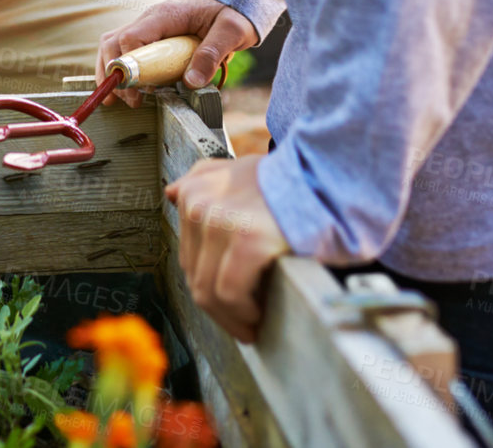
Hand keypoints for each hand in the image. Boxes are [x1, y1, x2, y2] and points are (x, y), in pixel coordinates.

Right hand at [97, 0, 258, 105]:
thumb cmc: (231, 10)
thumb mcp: (231, 30)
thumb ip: (213, 53)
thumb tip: (192, 82)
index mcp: (166, 14)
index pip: (132, 37)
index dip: (131, 66)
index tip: (143, 90)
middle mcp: (150, 19)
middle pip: (114, 43)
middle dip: (114, 74)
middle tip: (131, 101)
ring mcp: (147, 27)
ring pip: (113, 46)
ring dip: (110, 72)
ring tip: (117, 100)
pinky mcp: (151, 36)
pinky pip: (124, 50)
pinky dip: (118, 69)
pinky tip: (122, 89)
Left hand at [167, 155, 288, 341]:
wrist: (322, 180)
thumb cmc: (282, 182)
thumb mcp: (235, 169)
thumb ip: (202, 178)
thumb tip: (170, 194)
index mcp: (193, 191)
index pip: (189, 259)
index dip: (209, 288)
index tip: (230, 304)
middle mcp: (199, 203)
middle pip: (196, 278)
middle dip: (220, 310)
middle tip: (245, 323)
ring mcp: (220, 222)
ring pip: (209, 292)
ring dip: (233, 318)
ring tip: (254, 323)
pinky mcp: (247, 240)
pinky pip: (230, 293)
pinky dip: (245, 312)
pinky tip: (262, 312)